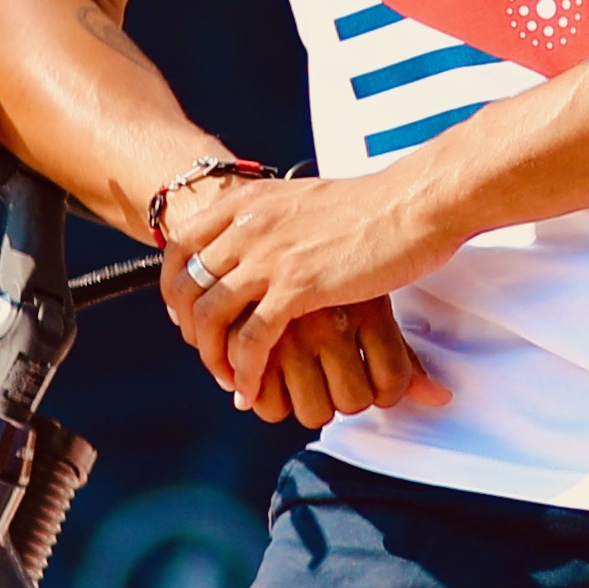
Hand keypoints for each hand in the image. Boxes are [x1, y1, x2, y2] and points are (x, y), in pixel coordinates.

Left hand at [158, 172, 451, 426]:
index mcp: (246, 201)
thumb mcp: (303, 201)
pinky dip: (246, 370)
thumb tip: (268, 236)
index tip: (188, 314)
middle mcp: (247, 226)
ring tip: (229, 378)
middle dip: (192, 330)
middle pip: (189, 288)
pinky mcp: (297, 287)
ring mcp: (268, 257)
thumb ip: (276, 219)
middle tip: (208, 355)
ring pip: (212, 318)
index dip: (175, 287)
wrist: (413, 204)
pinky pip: (252, 340)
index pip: (180, 247)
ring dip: (214, 357)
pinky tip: (252, 386)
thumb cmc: (375, 205)